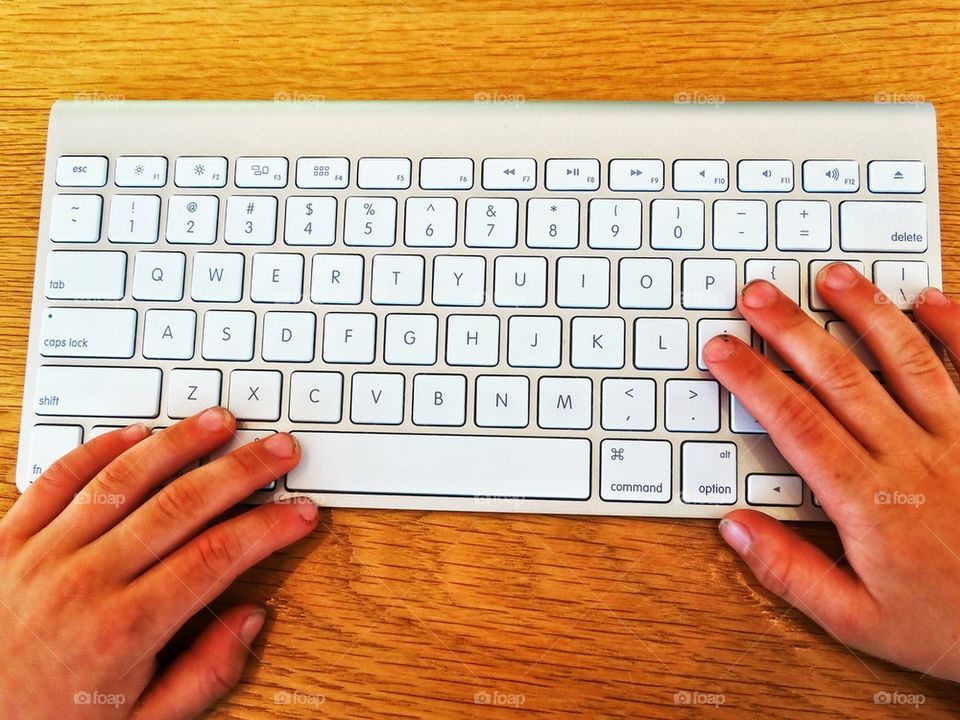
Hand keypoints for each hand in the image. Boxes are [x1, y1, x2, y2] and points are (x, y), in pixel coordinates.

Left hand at [0, 407, 316, 717]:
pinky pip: (58, 479)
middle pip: (182, 504)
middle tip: (280, 449)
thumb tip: (250, 620)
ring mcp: (40, 555)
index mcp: (123, 630)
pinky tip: (136, 434)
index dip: (268, 527)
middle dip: (242, 470)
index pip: (217, 556)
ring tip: (219, 422)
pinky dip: (99, 450)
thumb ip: (203, 676)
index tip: (299, 512)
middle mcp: (82, 582)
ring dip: (179, 443)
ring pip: (125, 479)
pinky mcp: (5, 542)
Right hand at [704, 263, 959, 680]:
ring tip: (831, 277)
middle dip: (792, 330)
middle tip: (758, 294)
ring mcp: (959, 437)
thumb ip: (791, 572)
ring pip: (905, 360)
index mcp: (870, 502)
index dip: (753, 380)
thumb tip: (735, 528)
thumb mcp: (858, 621)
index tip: (724, 351)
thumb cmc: (954, 625)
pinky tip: (928, 299)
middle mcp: (912, 457)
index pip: (796, 423)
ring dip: (864, 313)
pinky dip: (954, 327)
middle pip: (840, 377)